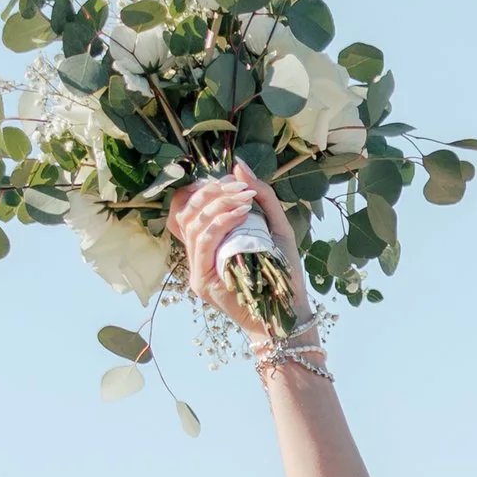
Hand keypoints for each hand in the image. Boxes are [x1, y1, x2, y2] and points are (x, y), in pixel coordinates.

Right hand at [172, 170, 312, 339]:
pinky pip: (203, 242)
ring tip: (244, 198)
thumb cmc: (283, 271)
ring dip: (218, 204)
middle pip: (187, 210)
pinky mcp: (201, 281)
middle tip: (238, 187)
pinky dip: (221, 223)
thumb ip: (261, 196)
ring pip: (193, 223)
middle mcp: (198, 252)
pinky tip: (242, 213)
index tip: (231, 181)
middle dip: (212, 192)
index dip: (204, 187)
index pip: (188, 204)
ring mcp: (197, 268)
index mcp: (209, 239)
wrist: (289, 311)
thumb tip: (238, 166)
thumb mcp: (275, 226)